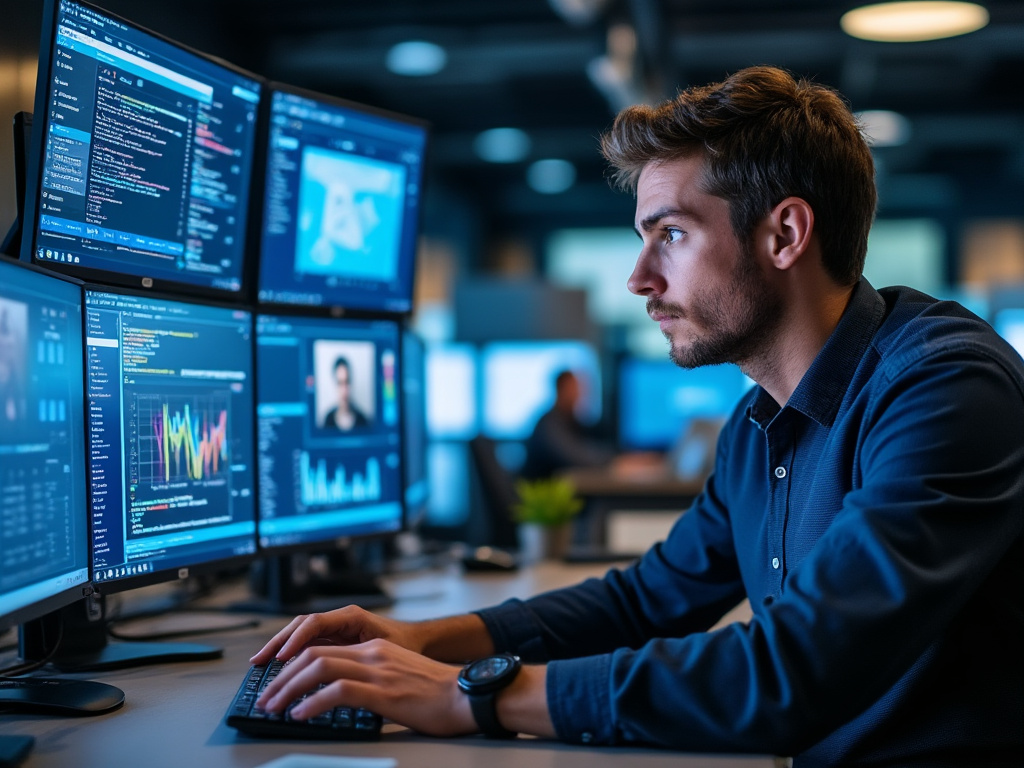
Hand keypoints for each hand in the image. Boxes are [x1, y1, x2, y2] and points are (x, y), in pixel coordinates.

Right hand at [250, 606, 423, 666]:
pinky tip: (277, 667)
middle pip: (300, 626)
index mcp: (351, 617)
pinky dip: (290, 653)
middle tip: (258, 661)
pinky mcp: (333, 639)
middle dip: (277, 642)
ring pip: (299, 634)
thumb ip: (361, 657)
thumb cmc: (405, 645)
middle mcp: (339, 619)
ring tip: (259, 663)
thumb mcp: (385, 651)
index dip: (296, 640)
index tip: (282, 658)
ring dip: (279, 647)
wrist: (417, 641)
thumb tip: (338, 670)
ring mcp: (335, 628)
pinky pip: (306, 643)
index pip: (315, 623)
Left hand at [256, 638, 475, 736]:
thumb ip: (373, 680)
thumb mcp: (400, 679)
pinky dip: (312, 702)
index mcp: (375, 649)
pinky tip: (300, 715)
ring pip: (318, 668)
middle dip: (282, 677)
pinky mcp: (382, 690)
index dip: (294, 664)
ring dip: (289, 688)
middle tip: (266, 697)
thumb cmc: (441, 695)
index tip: (277, 682)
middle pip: (313, 654)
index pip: (323, 648)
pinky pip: (336, 691)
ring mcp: (377, 670)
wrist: (470, 695)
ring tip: (274, 706)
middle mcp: (372, 653)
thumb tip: (342, 697)